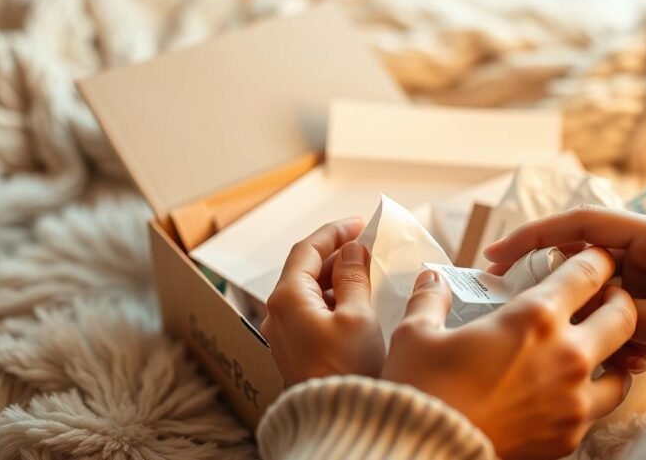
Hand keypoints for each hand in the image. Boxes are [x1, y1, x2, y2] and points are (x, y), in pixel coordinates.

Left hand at [262, 218, 385, 386]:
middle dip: (336, 253)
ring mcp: (284, 333)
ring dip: (336, 277)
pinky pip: (312, 312)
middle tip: (366, 244)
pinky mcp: (296, 349)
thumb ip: (354, 277)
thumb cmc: (346, 370)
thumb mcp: (358, 316)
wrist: (336, 422)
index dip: (334, 232)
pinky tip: (358, 301)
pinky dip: (334, 299)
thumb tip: (352, 251)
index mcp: (288, 297)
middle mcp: (278, 312)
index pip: (307, 249)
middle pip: (305, 269)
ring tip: (367, 270)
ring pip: (309, 291)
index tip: (358, 223)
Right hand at [381, 247, 636, 458]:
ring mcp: (574, 400)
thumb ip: (431, 297)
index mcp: (535, 317)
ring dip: (613, 355)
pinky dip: (590, 397)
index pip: (588, 272)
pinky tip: (568, 392)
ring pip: (622, 370)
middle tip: (601, 298)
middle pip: (624, 315)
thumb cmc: (423, 389)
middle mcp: (566, 355)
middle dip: (619, 300)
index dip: (595, 258)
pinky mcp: (570, 436)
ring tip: (592, 351)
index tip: (592, 257)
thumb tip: (432, 278)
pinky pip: (598, 410)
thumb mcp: (416, 333)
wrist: (427, 451)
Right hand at [485, 205, 645, 393]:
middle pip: (584, 252)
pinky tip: (617, 355)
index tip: (497, 254)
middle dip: (554, 274)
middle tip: (515, 292)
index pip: (583, 223)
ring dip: (584, 311)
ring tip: (577, 333)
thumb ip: (616, 311)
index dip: (535, 234)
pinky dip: (605, 330)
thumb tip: (578, 305)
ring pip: (596, 286)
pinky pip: (613, 310)